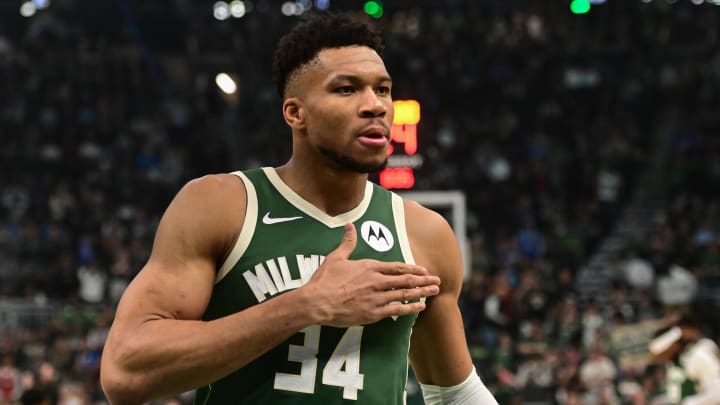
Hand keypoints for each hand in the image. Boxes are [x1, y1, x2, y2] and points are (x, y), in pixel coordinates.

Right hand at [302, 223, 440, 326]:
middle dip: (423, 280)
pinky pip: (396, 310)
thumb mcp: (336, 257)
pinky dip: (410, 308)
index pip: (396, 267)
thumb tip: (349, 226)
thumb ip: (347, 242)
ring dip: (421, 292)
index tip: (424, 269)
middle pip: (405, 279)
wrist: (317, 302)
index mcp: (369, 267)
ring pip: (404, 293)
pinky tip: (421, 307)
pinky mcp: (373, 313)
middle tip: (437, 280)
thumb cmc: (324, 280)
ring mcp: (376, 298)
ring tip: (434, 291)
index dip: (412, 268)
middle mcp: (376, 281)